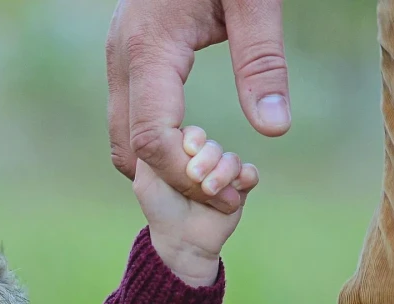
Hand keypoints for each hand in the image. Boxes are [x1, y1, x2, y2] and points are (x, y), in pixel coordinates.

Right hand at [107, 0, 289, 214]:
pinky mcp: (130, 61)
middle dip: (173, 182)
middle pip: (129, 148)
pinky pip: (131, 120)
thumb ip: (262, 62)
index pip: (152, 139)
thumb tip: (273, 128)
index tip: (230, 194)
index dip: (187, 178)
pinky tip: (196, 151)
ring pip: (123, 138)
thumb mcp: (253, 2)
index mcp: (149, 48)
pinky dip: (157, 149)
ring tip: (214, 175)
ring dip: (163, 169)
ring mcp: (120, 60)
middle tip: (224, 194)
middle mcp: (122, 58)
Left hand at [133, 126, 258, 286]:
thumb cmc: (161, 210)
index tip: (188, 150)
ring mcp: (224, 175)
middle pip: (213, 146)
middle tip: (195, 177)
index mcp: (182, 155)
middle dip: (207, 159)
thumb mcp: (146, 179)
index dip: (193, 139)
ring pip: (232, 159)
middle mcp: (205, 162)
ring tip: (209, 190)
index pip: (194, 134)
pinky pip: (250, 173)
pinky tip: (235, 189)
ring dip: (222, 173)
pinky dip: (245, 177)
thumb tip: (167, 128)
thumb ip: (151, 151)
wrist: (182, 241)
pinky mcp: (240, 189)